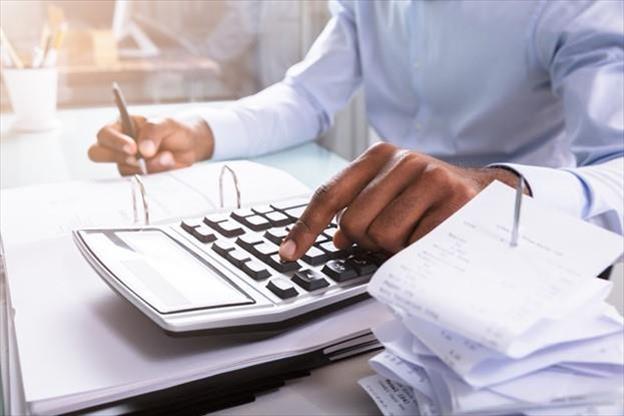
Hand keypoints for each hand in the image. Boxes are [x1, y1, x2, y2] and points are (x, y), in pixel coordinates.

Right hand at [88, 115, 214, 174]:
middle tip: (137, 159)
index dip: (115, 142)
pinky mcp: (138, 175)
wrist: (190, 146)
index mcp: (122, 126)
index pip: (105, 134)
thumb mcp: (166, 123)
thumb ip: (153, 131)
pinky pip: (138, 180)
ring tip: (166, 157)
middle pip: (97, 153)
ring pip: (122, 170)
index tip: (133, 148)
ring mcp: (127, 162)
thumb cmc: (174, 130)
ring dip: (145, 167)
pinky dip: (154, 174)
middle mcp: (119, 145)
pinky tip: (166, 165)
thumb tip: (143, 150)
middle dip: (117, 157)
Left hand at [279, 142, 525, 259]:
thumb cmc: (430, 197)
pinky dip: (418, 250)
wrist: (488, 193)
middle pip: (355, 223)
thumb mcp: (392, 191)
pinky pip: (415, 245)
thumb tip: (336, 238)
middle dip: (369, 240)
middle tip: (394, 233)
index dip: (306, 228)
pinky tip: (433, 236)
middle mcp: (403, 161)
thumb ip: (359, 208)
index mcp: (379, 155)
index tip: (288, 253)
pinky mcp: (454, 200)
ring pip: (383, 236)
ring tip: (416, 232)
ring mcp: (430, 178)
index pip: (330, 194)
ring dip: (396, 247)